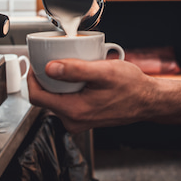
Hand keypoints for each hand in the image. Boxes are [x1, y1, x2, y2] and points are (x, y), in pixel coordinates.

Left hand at [27, 58, 152, 133]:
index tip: (37, 63)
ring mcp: (79, 121)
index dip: (32, 78)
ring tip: (72, 66)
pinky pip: (68, 102)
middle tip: (55, 59)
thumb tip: (49, 68)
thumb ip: (75, 70)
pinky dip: (70, 88)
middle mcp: (73, 120)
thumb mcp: (103, 72)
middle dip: (46, 78)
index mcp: (74, 111)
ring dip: (59, 82)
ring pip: (57, 99)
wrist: (148, 101)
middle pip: (45, 98)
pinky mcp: (84, 117)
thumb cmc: (131, 87)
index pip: (37, 97)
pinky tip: (82, 78)